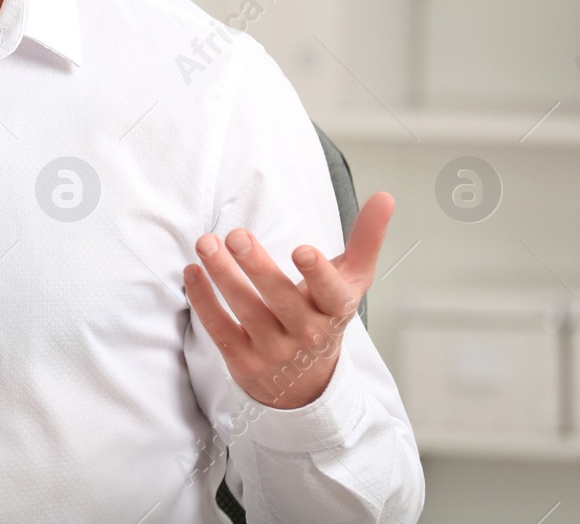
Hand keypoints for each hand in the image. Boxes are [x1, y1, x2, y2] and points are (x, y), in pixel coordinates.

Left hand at [183, 192, 394, 409]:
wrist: (305, 383)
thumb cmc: (325, 316)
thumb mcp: (351, 284)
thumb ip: (366, 241)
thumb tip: (385, 197)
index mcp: (334, 311)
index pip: (331, 294)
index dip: (318, 274)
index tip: (302, 250)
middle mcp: (306, 333)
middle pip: (280, 299)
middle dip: (257, 267)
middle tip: (235, 235)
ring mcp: (273, 350)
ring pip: (245, 311)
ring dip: (222, 275)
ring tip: (206, 243)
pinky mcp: (243, 361)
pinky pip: (219, 329)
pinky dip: (204, 300)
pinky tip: (193, 272)